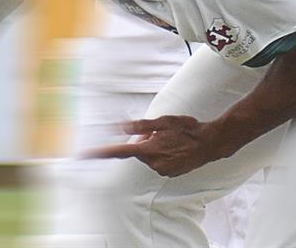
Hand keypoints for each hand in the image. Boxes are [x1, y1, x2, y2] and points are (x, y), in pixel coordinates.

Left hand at [84, 115, 228, 176]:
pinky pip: (161, 163)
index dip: (101, 153)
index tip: (85, 155)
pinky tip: (177, 148)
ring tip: (173, 140)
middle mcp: (154, 164)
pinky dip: (164, 155)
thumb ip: (140, 126)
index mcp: (149, 150)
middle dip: (145, 142)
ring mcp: (164, 171)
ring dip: (155, 148)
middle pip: (139, 152)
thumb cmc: (187, 129)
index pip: (119, 152)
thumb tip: (120, 128)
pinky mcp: (172, 174)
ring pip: (150, 157)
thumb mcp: (162, 122)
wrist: (211, 143)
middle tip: (160, 132)